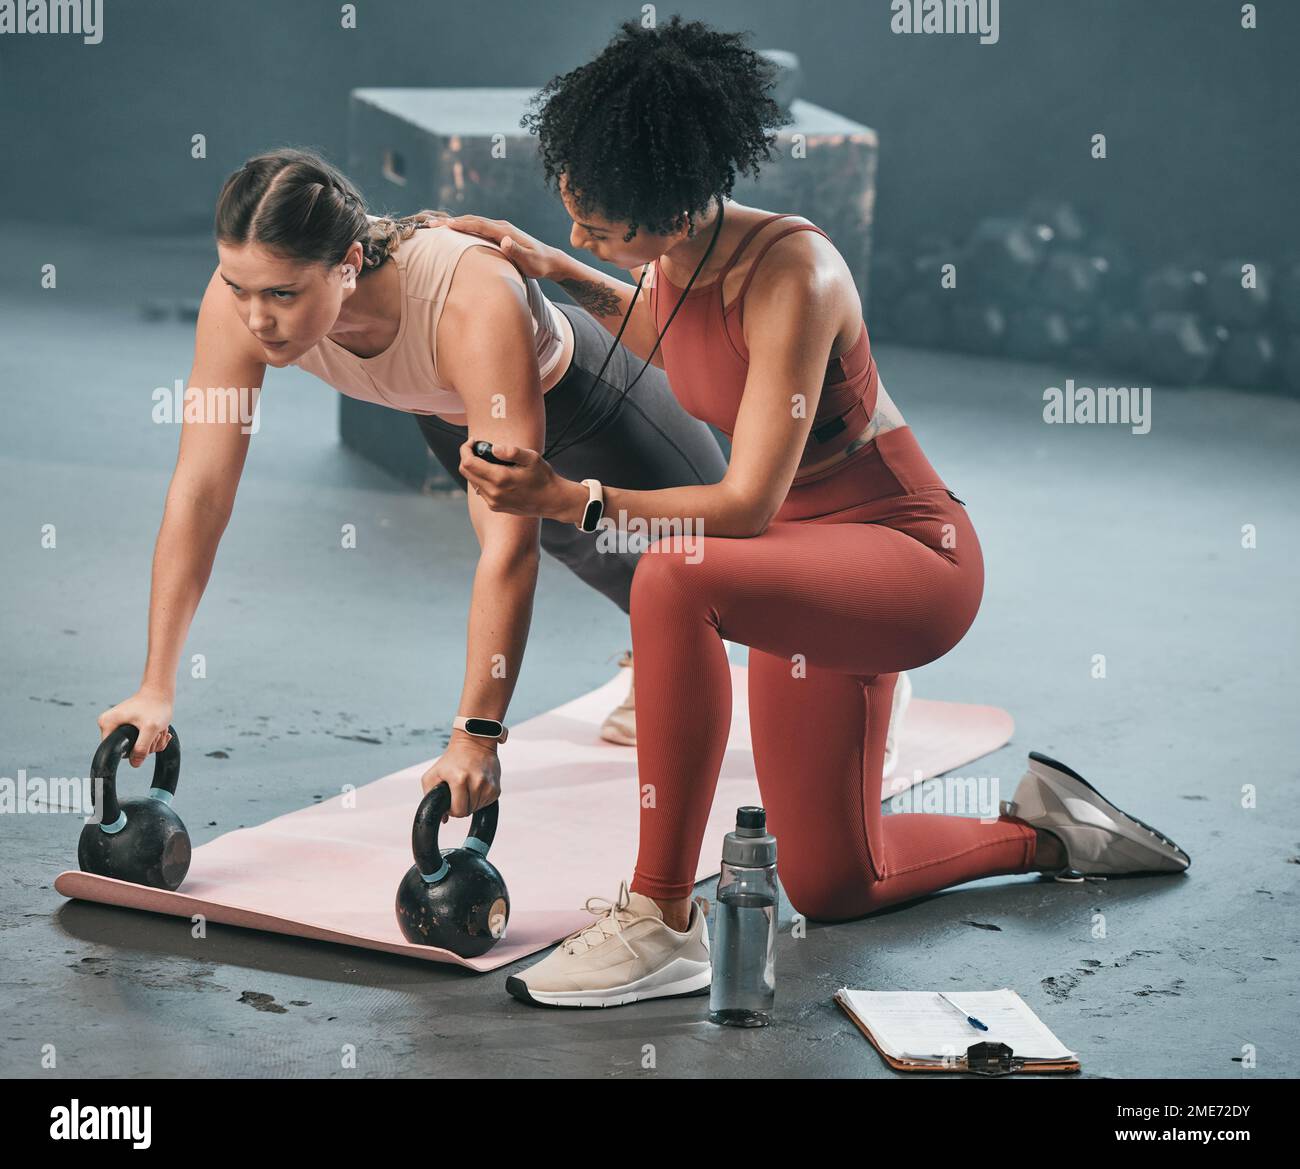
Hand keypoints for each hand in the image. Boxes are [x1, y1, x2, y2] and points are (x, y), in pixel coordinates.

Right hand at [98, 689, 173, 766]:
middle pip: (127, 749)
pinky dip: (153, 739)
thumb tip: (134, 764)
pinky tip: (160, 731)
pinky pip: (141, 741)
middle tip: (157, 732)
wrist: (161, 692)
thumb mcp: (151, 728)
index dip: (132, 750)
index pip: (114, 750)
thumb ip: (142, 747)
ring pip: (136, 746)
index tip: (146, 738)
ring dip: (153, 742)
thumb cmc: (156, 706)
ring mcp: (119, 727)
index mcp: (107, 723)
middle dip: (147, 745)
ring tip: (159, 729)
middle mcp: (109, 725)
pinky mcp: (128, 727)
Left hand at [419, 731, 501, 824]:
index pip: (458, 811)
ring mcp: (488, 785)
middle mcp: (476, 782)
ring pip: (478, 808)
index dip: (452, 810)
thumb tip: (443, 819)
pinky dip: (480, 799)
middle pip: (468, 811)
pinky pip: (487, 803)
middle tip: (458, 794)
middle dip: (461, 806)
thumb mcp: (434, 774)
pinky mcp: (496, 788)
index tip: (450, 801)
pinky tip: (476, 787)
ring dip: (471, 802)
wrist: (475, 742)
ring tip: (467, 788)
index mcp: (459, 779)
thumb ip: (430, 796)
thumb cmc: (452, 759)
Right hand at [429, 214, 561, 280]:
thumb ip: (516, 250)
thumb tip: (504, 240)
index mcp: (504, 231)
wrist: (551, 260)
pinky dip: (464, 227)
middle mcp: (501, 226)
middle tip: (431, 224)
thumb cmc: (540, 264)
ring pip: (473, 223)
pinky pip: (478, 228)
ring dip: (455, 223)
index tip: (444, 225)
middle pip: (472, 220)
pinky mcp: (500, 234)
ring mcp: (500, 229)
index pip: (478, 225)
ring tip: (436, 226)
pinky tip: (454, 232)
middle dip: (451, 222)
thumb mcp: (530, 261)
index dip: (461, 224)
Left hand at [459, 439, 572, 519]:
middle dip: (467, 456)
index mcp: (500, 478)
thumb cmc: (543, 477)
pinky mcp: (495, 506)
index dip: (466, 449)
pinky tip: (495, 473)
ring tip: (488, 460)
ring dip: (474, 468)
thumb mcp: (532, 458)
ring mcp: (493, 501)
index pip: (468, 463)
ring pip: (472, 481)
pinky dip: (481, 478)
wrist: (551, 501)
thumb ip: (511, 451)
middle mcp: (493, 492)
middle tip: (478, 447)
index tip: (473, 441)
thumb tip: (493, 448)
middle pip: (465, 471)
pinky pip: (480, 490)